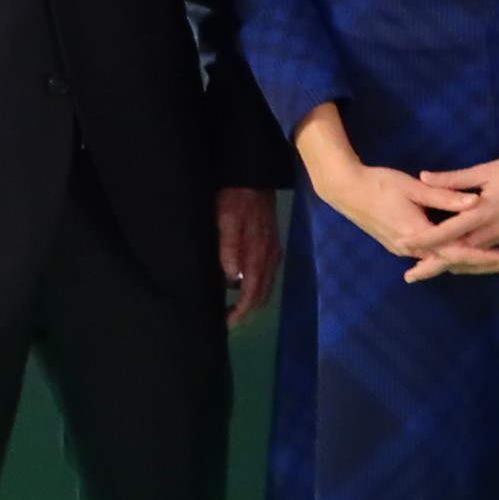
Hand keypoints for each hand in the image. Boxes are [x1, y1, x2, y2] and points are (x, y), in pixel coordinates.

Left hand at [216, 186, 280, 327]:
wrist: (252, 175)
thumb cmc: (234, 197)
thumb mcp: (226, 219)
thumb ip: (229, 247)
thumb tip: (233, 279)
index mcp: (258, 254)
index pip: (252, 293)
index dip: (240, 312)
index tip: (225, 324)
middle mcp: (269, 258)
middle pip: (261, 295)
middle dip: (245, 313)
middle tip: (226, 323)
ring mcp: (273, 252)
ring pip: (265, 287)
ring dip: (251, 302)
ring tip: (233, 310)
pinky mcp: (272, 245)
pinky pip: (266, 275)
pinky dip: (256, 288)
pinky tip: (242, 287)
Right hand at [318, 159, 498, 281]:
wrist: (345, 190)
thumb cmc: (379, 184)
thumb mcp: (414, 187)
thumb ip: (445, 196)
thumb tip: (475, 201)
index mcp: (417, 235)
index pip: (456, 252)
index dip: (481, 256)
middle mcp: (411, 248)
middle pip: (451, 262)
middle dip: (478, 264)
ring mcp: (403, 248)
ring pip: (440, 260)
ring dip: (464, 262)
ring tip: (490, 262)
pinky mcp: (398, 244)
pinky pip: (429, 256)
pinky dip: (448, 258)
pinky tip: (461, 256)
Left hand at [413, 86, 498, 263]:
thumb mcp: (487, 170)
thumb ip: (454, 179)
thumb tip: (424, 177)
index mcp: (482, 213)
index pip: (446, 232)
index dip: (422, 241)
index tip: (402, 246)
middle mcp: (494, 231)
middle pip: (458, 254)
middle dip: (434, 265)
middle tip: (411, 275)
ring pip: (475, 254)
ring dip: (454, 261)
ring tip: (433, 266)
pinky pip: (490, 248)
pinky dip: (474, 253)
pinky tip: (466, 251)